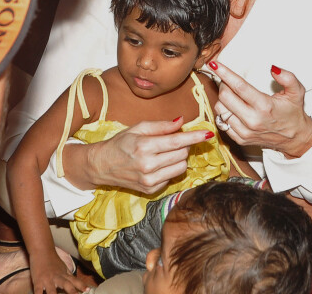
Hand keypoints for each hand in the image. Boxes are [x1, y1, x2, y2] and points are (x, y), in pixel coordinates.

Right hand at [30, 249, 87, 293]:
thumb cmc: (52, 260)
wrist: (41, 249)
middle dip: (71, 291)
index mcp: (64, 274)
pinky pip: (38, 291)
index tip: (88, 290)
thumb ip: (69, 276)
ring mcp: (47, 280)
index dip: (81, 285)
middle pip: (66, 284)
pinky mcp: (38, 282)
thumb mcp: (62, 268)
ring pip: (52, 291)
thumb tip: (78, 283)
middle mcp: (57, 277)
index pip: (74, 280)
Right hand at [64, 118, 214, 194]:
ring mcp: (150, 180)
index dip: (194, 137)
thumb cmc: (120, 143)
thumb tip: (181, 121)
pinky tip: (159, 164)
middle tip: (174, 139)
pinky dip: (170, 168)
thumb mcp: (138, 128)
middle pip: (181, 154)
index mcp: (144, 146)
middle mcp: (148, 165)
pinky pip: (172, 177)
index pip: (177, 141)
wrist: (102, 165)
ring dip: (180, 157)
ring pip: (181, 167)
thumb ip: (161, 126)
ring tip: (167, 151)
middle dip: (184, 144)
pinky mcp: (151, 190)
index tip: (208, 133)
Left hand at [210, 61, 311, 158]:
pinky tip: (232, 107)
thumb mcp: (297, 92)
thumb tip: (273, 68)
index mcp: (264, 107)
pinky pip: (222, 122)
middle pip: (225, 96)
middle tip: (227, 79)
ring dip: (222, 98)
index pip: (239, 86)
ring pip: (220, 109)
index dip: (224, 73)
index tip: (214, 64)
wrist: (295, 139)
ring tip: (231, 93)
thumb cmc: (293, 113)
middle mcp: (252, 120)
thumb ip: (288, 78)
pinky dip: (223, 112)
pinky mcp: (240, 139)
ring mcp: (245, 132)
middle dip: (223, 83)